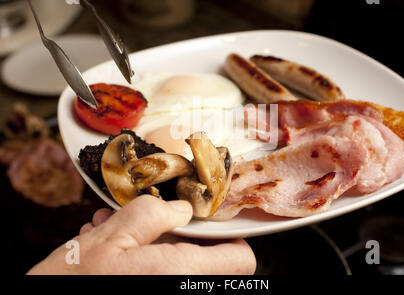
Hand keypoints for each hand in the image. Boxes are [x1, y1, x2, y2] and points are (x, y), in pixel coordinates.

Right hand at [27, 195, 256, 274]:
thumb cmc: (72, 281)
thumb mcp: (111, 238)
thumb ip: (153, 215)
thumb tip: (182, 209)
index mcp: (180, 274)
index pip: (241, 262)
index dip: (232, 239)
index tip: (211, 225)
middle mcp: (181, 291)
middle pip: (211, 264)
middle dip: (182, 237)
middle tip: (154, 222)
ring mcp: (168, 294)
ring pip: (181, 268)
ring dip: (156, 246)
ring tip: (119, 232)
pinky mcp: (150, 292)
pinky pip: (161, 276)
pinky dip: (144, 262)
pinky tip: (113, 252)